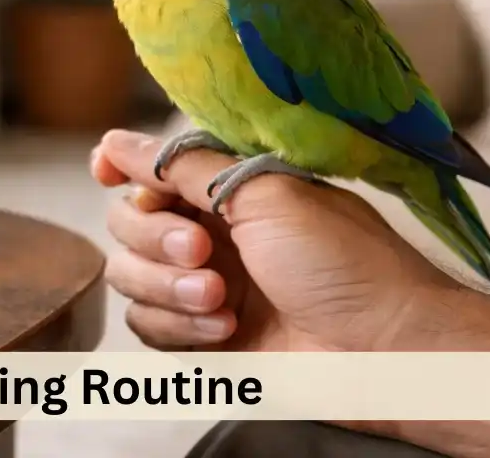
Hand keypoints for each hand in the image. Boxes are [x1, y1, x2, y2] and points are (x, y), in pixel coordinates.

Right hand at [93, 129, 460, 352]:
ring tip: (222, 299)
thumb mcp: (265, 192)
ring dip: (167, 288)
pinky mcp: (200, 337)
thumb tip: (115, 140)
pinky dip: (180, 328)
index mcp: (227, 188)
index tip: (105, 173)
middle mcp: (209, 232)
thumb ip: (184, 166)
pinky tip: (227, 330)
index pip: (151, 170)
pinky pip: (148, 326)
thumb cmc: (342, 260)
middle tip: (203, 251)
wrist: (384, 350)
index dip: (121, 168)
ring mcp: (201, 286)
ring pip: (130, 277)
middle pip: (128, 222)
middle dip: (155, 237)